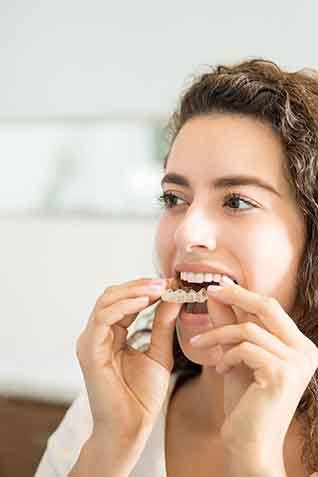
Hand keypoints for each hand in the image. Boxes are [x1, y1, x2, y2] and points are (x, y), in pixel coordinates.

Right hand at [76, 277, 181, 441]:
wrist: (132, 428)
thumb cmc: (142, 396)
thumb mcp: (159, 352)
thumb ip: (163, 325)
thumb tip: (173, 296)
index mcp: (111, 335)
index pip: (124, 300)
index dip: (146, 289)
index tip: (170, 282)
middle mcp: (97, 334)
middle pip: (112, 295)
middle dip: (139, 285)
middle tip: (164, 281)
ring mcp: (90, 341)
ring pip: (106, 301)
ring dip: (133, 291)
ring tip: (158, 288)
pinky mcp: (89, 350)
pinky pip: (103, 319)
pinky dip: (124, 306)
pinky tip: (144, 302)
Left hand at [190, 279, 317, 464]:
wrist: (249, 444)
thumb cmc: (245, 402)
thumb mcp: (236, 356)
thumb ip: (230, 325)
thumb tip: (217, 294)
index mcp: (298, 345)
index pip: (271, 308)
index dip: (243, 293)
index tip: (217, 286)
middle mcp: (305, 351)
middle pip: (267, 306)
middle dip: (235, 295)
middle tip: (209, 291)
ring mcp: (297, 362)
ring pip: (248, 328)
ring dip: (217, 334)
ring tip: (201, 346)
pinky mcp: (281, 374)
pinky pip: (245, 348)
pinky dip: (226, 355)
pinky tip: (220, 369)